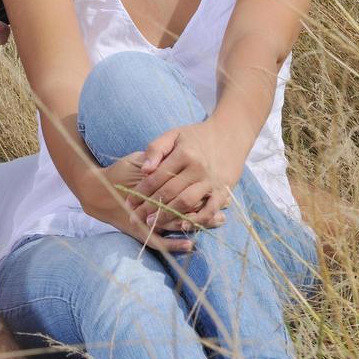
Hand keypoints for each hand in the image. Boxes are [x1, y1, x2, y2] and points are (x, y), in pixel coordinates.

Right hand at [74, 153, 210, 251]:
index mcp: (150, 182)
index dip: (199, 185)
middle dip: (205, 206)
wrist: (95, 192)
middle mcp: (148, 203)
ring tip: (219, 221)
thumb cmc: (119, 173)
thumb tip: (177, 155)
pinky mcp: (139, 231)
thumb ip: (154, 157)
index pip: (179, 185)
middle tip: (225, 204)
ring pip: (173, 224)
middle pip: (181, 205)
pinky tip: (190, 245)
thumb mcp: (134, 160)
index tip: (218, 185)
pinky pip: (158, 241)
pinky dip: (174, 245)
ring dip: (197, 224)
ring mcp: (144, 219)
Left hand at [129, 122, 245, 231]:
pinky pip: (209, 210)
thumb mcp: (174, 135)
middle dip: (149, 207)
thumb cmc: (196, 135)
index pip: (157, 177)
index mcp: (184, 154)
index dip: (140, 191)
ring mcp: (212, 181)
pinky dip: (196, 220)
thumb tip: (145, 170)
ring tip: (151, 223)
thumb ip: (156, 149)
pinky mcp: (224, 191)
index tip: (128, 202)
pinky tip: (181, 225)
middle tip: (134, 217)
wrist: (231, 134)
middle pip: (169, 192)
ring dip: (167, 215)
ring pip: (186, 202)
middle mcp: (198, 168)